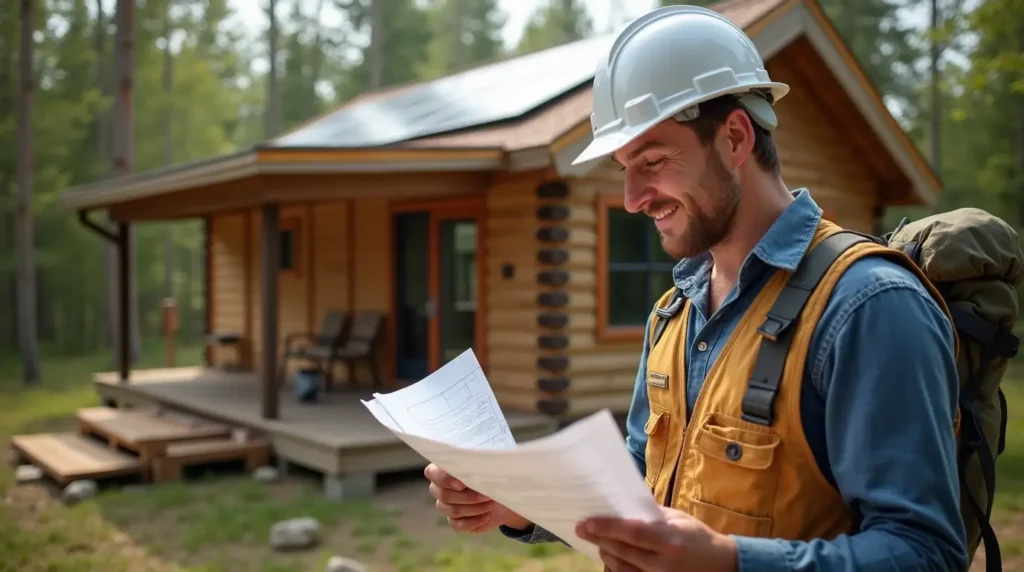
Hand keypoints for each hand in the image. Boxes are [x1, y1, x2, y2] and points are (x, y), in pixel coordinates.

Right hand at [424, 463, 531, 533]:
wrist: (503, 496)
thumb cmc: (492, 476)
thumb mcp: (486, 467)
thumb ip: (475, 466)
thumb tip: (476, 469)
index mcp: (443, 470)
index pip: (431, 473)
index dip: (444, 479)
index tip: (462, 484)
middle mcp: (440, 488)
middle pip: (443, 494)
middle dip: (467, 496)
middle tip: (486, 494)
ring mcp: (445, 506)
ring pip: (452, 510)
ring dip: (475, 508)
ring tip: (491, 503)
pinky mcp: (454, 522)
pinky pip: (458, 525)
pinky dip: (475, 520)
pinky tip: (487, 515)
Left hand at [575, 506, 737, 571]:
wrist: (721, 565)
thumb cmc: (696, 536)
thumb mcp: (677, 518)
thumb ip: (650, 515)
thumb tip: (621, 507)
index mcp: (670, 540)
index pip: (632, 533)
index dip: (606, 528)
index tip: (587, 523)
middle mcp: (664, 563)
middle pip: (623, 551)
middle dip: (599, 539)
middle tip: (582, 529)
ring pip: (622, 568)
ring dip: (606, 553)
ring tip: (597, 541)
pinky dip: (617, 567)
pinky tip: (610, 556)